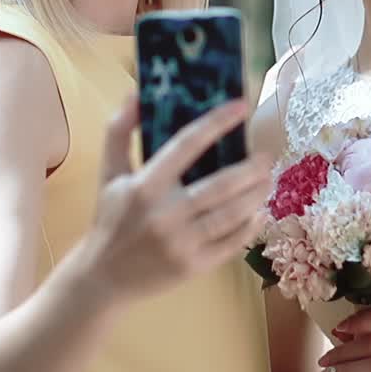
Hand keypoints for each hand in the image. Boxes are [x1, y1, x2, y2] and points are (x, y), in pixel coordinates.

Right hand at [76, 95, 273, 307]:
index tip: (240, 106)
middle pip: (221, 185)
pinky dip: (250, 227)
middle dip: (251, 168)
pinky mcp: (194, 266)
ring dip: (256, 195)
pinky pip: (231, 243)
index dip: (216, 122)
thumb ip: (119, 131)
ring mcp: (182, 243)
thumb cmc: (109, 219)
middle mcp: (165, 213)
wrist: (103, 277)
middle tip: (266, 156)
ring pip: (232, 214)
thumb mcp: (109, 173)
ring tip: (267, 180)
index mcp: (145, 185)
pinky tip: (258, 212)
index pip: (186, 144)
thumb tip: (136, 94)